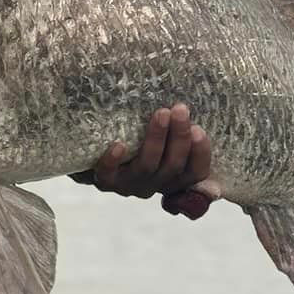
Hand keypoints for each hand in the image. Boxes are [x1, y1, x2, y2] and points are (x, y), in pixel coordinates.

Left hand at [76, 104, 220, 217]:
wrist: (93, 149)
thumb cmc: (137, 136)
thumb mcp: (163, 135)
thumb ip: (182, 130)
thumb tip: (199, 117)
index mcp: (173, 176)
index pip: (196, 173)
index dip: (201, 154)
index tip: (199, 129)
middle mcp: (155, 184)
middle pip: (173, 167)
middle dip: (179, 137)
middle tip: (180, 109)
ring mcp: (130, 184)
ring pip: (147, 167)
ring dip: (156, 139)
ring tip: (160, 114)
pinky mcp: (106, 181)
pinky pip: (110, 175)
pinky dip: (113, 161)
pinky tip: (118, 144)